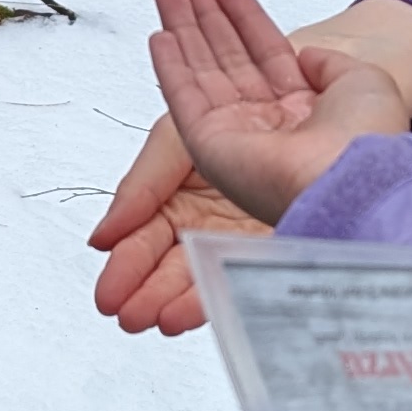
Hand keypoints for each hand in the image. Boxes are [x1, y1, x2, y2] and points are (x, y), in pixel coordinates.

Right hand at [88, 113, 267, 336]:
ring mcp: (242, 231)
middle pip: (169, 260)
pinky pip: (241, 274)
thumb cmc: (246, 101)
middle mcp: (210, 214)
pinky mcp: (275, 242)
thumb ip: (140, 185)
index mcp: (181, 187)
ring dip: (168, 298)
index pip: (146, 233)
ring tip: (147, 316)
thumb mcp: (173, 136)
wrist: (307, 94)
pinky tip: (188, 309)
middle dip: (142, 287)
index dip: (128, 260)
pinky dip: (211, 295)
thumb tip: (104, 235)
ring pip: (200, 273)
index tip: (112, 287)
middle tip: (121, 308)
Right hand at [144, 0, 411, 229]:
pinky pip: (183, 98)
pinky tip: (160, 35)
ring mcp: (237, 133)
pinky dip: (170, 66)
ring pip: (201, 70)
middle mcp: (268, 121)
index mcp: (305, 109)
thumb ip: (330, 64)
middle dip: (205, 15)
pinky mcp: (209, 146)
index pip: (265, 50)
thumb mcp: (363, 82)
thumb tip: (307, 56)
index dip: (243, 15)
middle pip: (227, 56)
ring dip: (183, 28)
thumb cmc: (368, 140)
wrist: (351, 181)